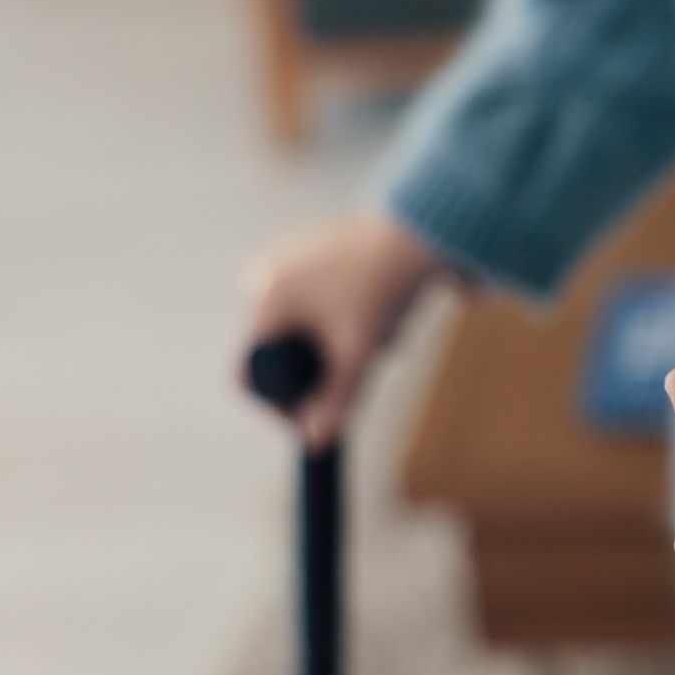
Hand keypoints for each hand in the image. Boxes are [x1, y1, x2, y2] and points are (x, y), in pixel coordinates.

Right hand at [238, 212, 442, 449]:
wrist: (424, 232)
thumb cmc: (386, 289)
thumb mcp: (359, 352)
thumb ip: (335, 400)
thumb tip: (314, 443)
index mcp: (266, 300)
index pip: (251, 372)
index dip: (278, 405)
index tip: (312, 421)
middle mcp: (266, 277)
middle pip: (283, 352)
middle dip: (325, 367)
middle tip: (372, 358)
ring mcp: (287, 260)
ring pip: (306, 329)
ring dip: (342, 343)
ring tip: (385, 330)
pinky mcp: (311, 250)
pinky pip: (318, 301)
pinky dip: (346, 316)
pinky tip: (382, 308)